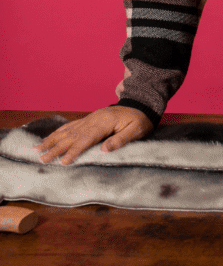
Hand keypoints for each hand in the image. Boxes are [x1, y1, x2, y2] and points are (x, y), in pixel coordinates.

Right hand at [34, 106, 153, 164]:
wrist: (140, 104)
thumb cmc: (139, 120)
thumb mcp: (136, 131)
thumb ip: (120, 140)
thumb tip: (104, 151)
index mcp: (105, 123)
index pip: (86, 139)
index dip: (74, 150)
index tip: (63, 161)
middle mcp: (93, 119)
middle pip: (72, 135)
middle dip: (56, 147)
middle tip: (42, 158)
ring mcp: (90, 118)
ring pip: (68, 130)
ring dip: (52, 140)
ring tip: (38, 149)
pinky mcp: (89, 119)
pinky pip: (70, 126)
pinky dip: (58, 133)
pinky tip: (49, 138)